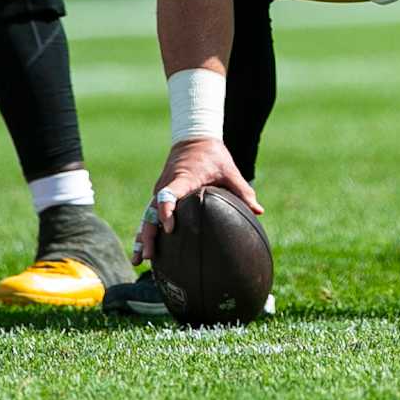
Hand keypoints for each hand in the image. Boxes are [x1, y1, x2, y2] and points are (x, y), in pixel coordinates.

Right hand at [132, 137, 261, 264]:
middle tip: (149, 256)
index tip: (170, 228)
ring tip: (140, 261)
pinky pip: (149, 215)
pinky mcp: (159, 194)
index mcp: (182, 179)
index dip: (166, 211)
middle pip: (151, 212)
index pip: (168, 195)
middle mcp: (166, 186)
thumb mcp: (229, 170)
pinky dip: (145, 231)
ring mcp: (159, 190)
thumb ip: (243, 190)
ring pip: (146, 216)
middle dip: (149, 234)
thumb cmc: (213, 155)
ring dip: (142, 237)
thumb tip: (259, 211)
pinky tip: (144, 251)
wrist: (193, 139)